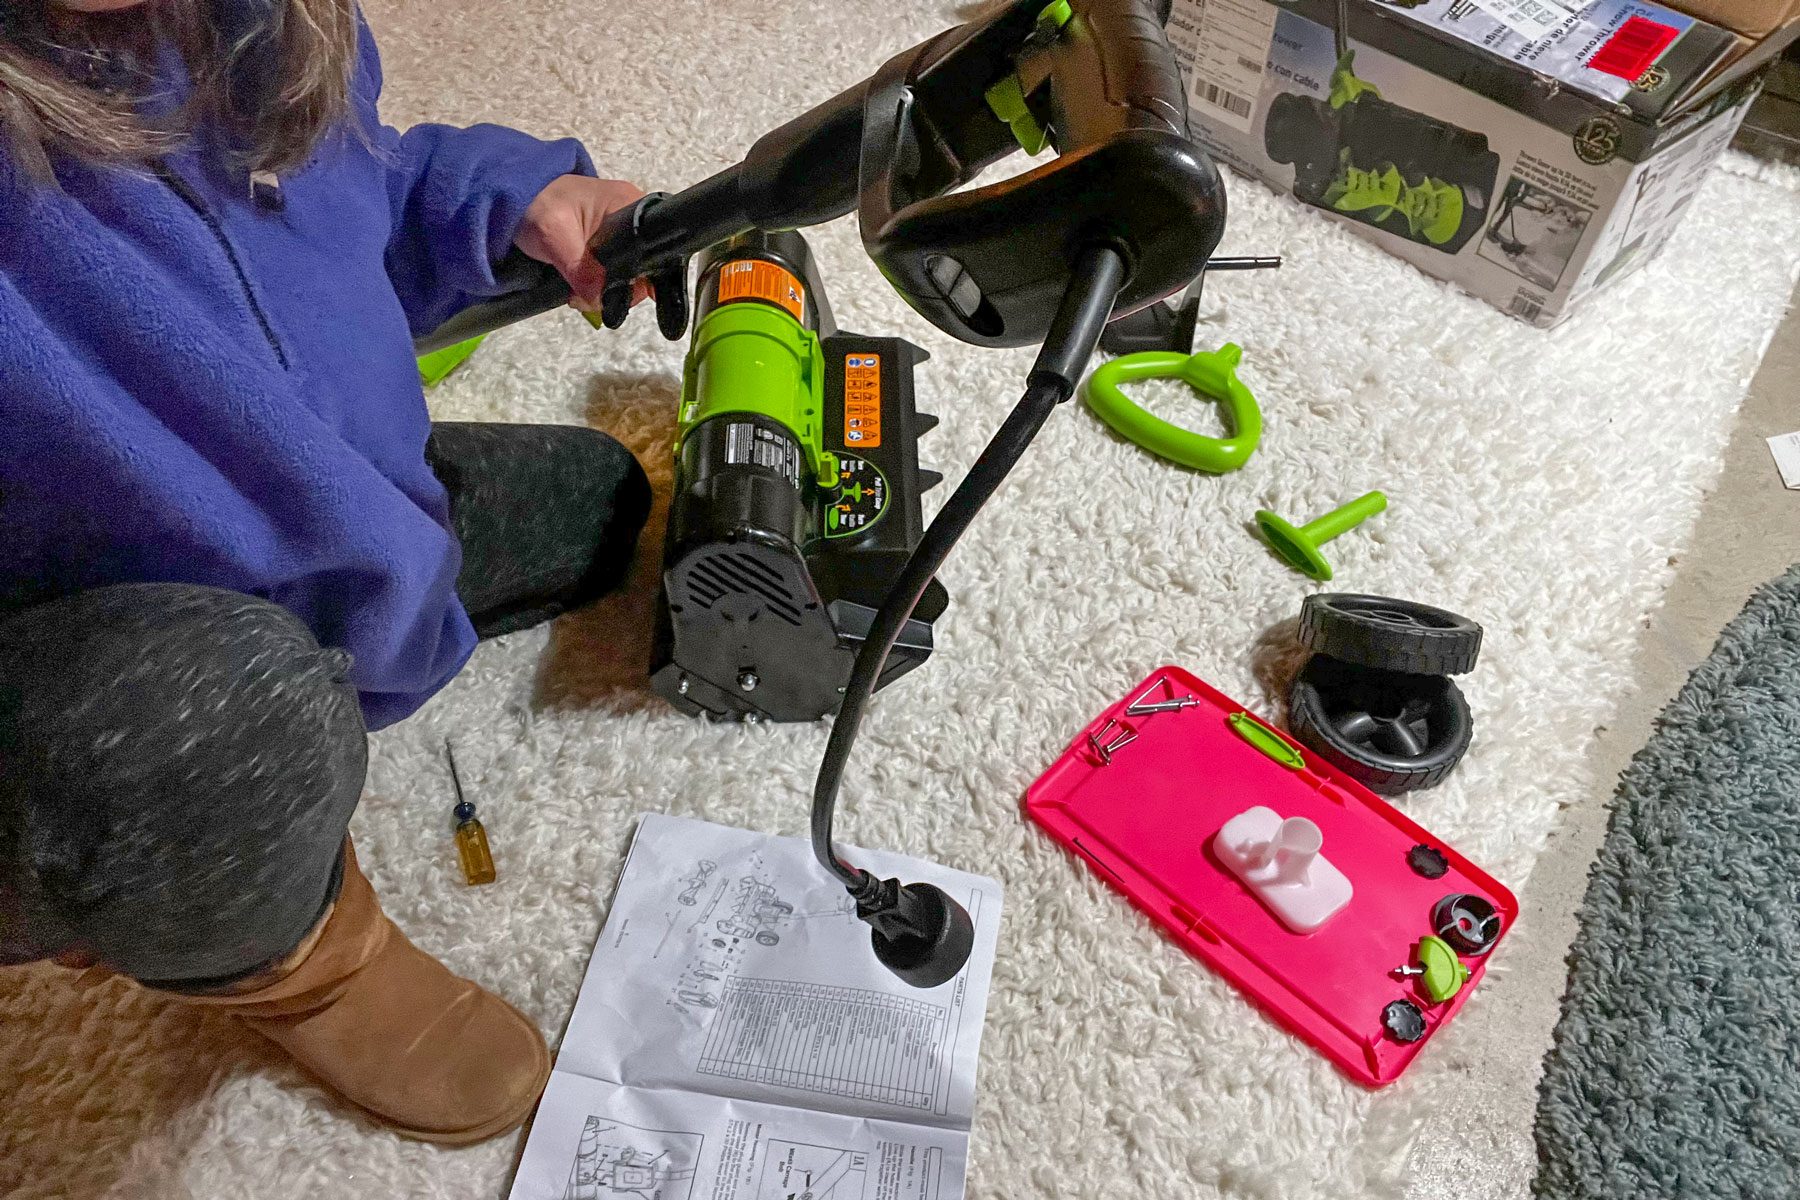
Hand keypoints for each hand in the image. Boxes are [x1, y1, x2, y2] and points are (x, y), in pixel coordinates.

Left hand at [515, 174, 650, 311]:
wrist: (510, 198)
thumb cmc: (536, 206)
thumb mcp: (555, 237)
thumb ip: (581, 269)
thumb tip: (601, 301)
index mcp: (630, 204)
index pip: (654, 247)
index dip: (643, 277)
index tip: (620, 298)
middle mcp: (632, 217)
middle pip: (642, 265)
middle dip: (618, 289)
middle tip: (588, 299)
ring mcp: (618, 231)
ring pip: (626, 272)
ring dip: (605, 291)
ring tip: (578, 296)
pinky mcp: (604, 244)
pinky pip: (611, 271)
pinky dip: (597, 286)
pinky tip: (580, 290)